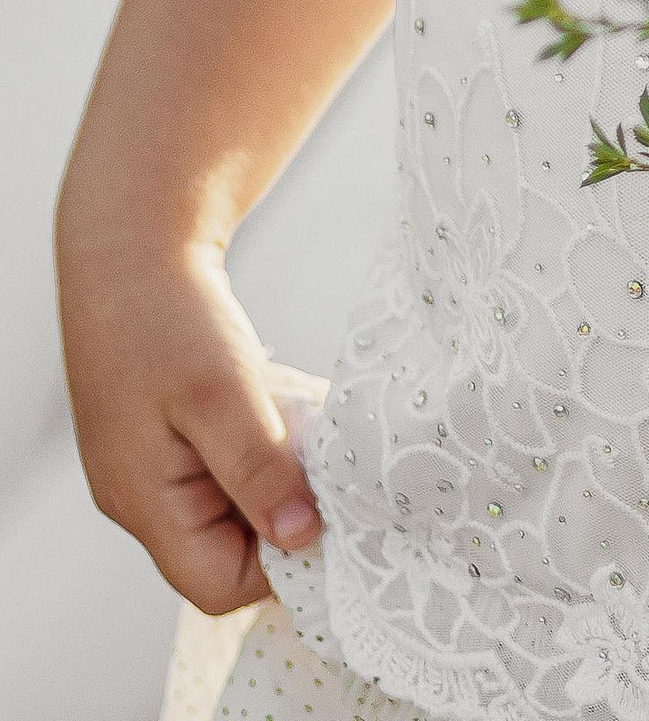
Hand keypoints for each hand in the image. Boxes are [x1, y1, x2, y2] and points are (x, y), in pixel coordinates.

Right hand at [59, 230, 323, 612]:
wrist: (131, 249)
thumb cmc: (168, 317)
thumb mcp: (222, 391)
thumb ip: (259, 468)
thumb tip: (302, 538)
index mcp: (146, 504)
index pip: (220, 584)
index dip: (282, 561)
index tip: (333, 509)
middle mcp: (144, 500)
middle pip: (228, 551)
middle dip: (287, 511)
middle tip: (328, 459)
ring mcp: (155, 470)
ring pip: (234, 507)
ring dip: (280, 475)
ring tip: (306, 425)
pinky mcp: (171, 438)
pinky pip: (228, 469)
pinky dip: (265, 447)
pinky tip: (286, 407)